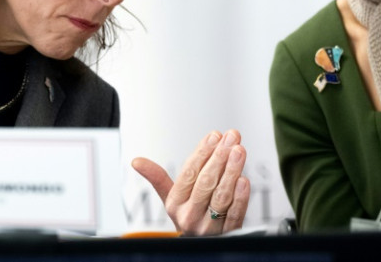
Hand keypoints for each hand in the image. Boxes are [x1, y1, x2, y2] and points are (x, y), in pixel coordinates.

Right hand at [131, 129, 249, 235]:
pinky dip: (240, 197)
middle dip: (219, 157)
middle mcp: (190, 216)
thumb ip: (157, 177)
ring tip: (239, 150)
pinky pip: (234, 214)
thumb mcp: (171, 197)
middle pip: (205, 183)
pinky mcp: (228, 233)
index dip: (202, 153)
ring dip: (232, 171)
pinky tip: (244, 179)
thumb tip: (136, 161)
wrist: (202, 245)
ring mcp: (209, 227)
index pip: (188, 174)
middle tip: (231, 137)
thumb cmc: (189, 214)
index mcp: (175, 204)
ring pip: (221, 196)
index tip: (214, 135)